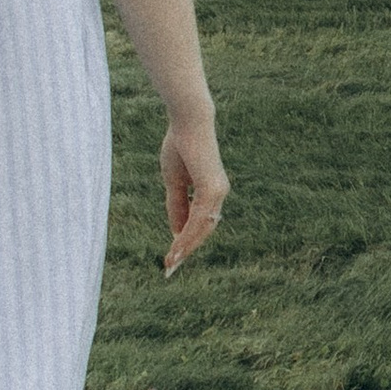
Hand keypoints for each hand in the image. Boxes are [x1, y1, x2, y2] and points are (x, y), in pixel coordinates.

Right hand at [161, 119, 229, 274]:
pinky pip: (198, 219)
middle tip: (171, 266)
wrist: (187, 122)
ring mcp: (218, 191)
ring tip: (171, 263)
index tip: (173, 255)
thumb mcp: (174, 181)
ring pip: (201, 228)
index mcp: (211, 189)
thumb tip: (177, 231)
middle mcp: (219, 193)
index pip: (200, 221)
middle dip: (187, 248)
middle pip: (204, 228)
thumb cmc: (179, 146)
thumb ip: (177, 204)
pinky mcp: (212, 189)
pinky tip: (177, 248)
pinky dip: (187, 235)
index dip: (187, 238)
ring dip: (186, 247)